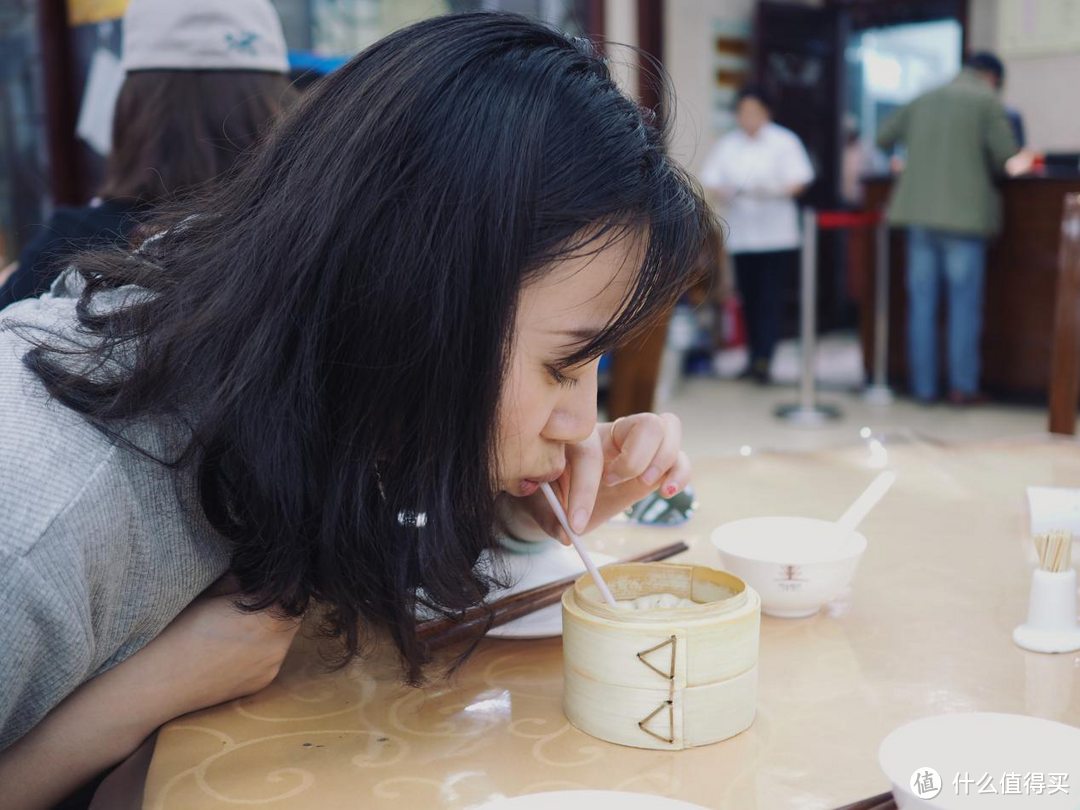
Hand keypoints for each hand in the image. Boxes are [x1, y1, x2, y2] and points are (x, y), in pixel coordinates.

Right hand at [139, 576, 301, 718]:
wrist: (154, 683)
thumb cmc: (176, 630)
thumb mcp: (212, 592)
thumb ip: (247, 579)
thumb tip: (265, 569)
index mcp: (267, 620)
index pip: (298, 591)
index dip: (285, 580)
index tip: (268, 575)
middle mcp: (276, 647)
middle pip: (295, 612)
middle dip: (282, 600)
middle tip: (255, 593)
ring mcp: (271, 668)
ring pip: (286, 635)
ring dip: (274, 623)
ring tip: (243, 619)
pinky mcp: (262, 683)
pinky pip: (273, 655)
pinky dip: (264, 644)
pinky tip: (236, 643)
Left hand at [500, 413, 690, 543]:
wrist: (558, 497)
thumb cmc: (548, 494)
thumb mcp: (541, 503)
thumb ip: (550, 517)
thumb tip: (566, 533)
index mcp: (581, 435)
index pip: (589, 450)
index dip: (583, 488)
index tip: (575, 523)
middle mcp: (614, 433)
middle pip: (644, 423)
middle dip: (636, 458)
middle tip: (614, 484)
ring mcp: (639, 447)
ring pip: (668, 428)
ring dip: (662, 460)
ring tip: (646, 486)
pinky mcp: (655, 466)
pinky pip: (680, 458)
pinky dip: (680, 474)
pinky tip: (667, 492)